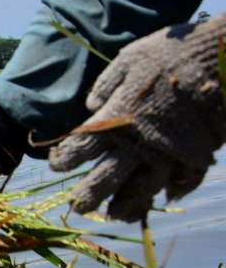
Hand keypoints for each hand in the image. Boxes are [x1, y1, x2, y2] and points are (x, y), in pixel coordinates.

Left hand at [50, 13, 225, 221]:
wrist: (222, 58)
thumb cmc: (172, 53)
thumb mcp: (131, 60)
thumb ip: (106, 85)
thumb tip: (91, 107)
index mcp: (117, 118)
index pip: (80, 148)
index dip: (64, 160)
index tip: (58, 166)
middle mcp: (139, 142)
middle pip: (105, 178)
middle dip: (88, 195)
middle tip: (77, 206)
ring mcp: (168, 153)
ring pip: (140, 190)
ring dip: (125, 205)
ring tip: (112, 214)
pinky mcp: (195, 156)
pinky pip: (179, 183)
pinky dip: (167, 194)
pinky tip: (156, 201)